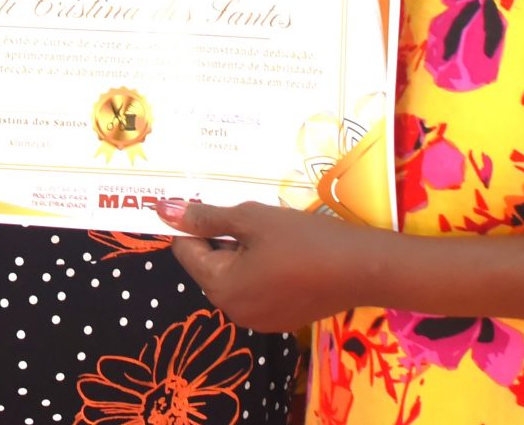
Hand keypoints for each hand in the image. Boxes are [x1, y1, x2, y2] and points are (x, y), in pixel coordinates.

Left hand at [165, 199, 376, 332]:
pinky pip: (254, 290)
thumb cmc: (302, 239)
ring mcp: (258, 320)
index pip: (185, 250)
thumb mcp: (250, 218)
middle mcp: (233, 311)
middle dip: (218, 239)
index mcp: (220, 287)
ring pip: (231, 278)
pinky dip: (258, 270)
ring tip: (268, 233)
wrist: (362, 269)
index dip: (192, 223)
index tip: (210, 202)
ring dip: (239, 253)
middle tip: (248, 216)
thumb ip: (205, 217)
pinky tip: (283, 254)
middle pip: (208, 266)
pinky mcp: (280, 320)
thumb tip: (161, 210)